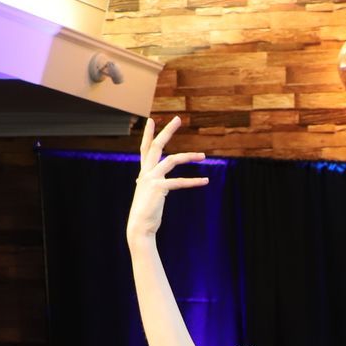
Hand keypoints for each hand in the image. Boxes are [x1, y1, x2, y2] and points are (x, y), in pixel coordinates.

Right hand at [127, 116, 208, 243]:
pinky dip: (194, 181)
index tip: (151, 120)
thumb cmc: (146, 212)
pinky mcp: (159, 188)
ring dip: (189, 156)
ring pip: (172, 160)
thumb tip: (146, 180)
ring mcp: (151, 178)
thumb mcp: (146, 194)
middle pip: (156, 146)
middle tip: (177, 119)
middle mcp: (146, 172)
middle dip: (167, 131)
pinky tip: (205, 181)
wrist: (140, 226)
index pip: (145, 149)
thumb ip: (148, 184)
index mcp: (144, 172)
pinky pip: (180, 182)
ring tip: (203, 155)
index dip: (148, 134)